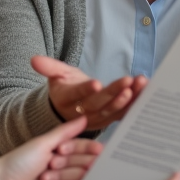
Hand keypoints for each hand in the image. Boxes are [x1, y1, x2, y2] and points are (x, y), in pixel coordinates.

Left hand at [0, 117, 88, 179]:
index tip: (61, 152)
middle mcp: (68, 170)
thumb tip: (85, 118)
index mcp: (66, 154)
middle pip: (84, 172)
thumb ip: (65, 132)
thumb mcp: (43, 143)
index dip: (78, 153)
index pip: (87, 152)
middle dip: (64, 171)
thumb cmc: (20, 161)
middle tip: (47, 168)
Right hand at [32, 56, 147, 131]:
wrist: (69, 108)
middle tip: (127, 82)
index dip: (85, 90)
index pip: (76, 95)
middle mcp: (81, 113)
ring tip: (139, 84)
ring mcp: (97, 119)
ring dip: (129, 98)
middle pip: (99, 104)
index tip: (96, 83)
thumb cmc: (64, 87)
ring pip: (113, 110)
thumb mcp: (55, 75)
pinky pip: (124, 112)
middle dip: (114, 93)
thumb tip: (34, 59)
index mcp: (66, 100)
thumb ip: (48, 67)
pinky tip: (145, 90)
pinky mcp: (109, 120)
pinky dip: (135, 102)